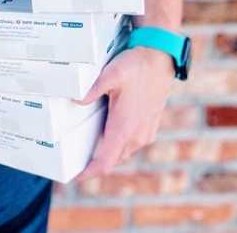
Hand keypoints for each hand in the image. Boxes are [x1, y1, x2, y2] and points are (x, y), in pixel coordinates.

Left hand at [72, 46, 174, 180]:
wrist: (161, 59)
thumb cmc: (136, 66)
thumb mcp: (110, 75)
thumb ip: (91, 90)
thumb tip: (75, 100)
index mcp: (125, 127)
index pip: (106, 162)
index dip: (90, 172)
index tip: (75, 177)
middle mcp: (137, 135)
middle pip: (112, 159)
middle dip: (95, 163)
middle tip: (76, 159)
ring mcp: (145, 132)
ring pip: (123, 151)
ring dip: (108, 152)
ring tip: (89, 148)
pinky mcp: (150, 126)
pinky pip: (131, 143)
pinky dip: (118, 143)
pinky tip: (108, 133)